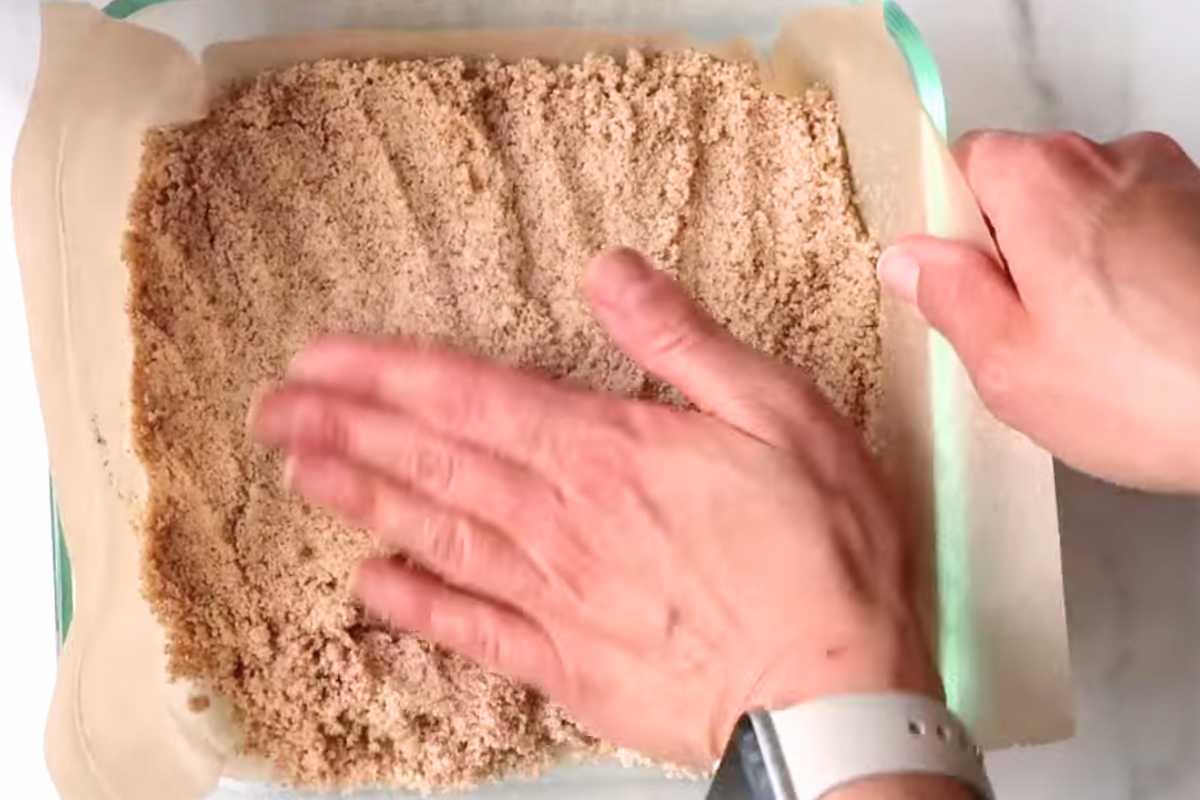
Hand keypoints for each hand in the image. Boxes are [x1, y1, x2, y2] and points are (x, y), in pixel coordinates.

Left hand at [248, 248, 940, 767]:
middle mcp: (561, 521)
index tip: (320, 356)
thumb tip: (610, 271)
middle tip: (271, 406)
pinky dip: (415, 606)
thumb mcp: (781, 413)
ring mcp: (555, 598)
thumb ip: (683, 343)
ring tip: (294, 468)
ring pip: (436, 535)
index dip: (387, 373)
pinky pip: (472, 630)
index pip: (471, 398)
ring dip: (359, 498)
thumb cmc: (821, 552)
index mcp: (608, 453)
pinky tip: (367, 585)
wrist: (831, 700)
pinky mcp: (566, 666)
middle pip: (432, 463)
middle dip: (344, 427)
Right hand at [878, 130, 1199, 491]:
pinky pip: (1142, 232)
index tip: (956, 289)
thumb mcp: (1009, 361)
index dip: (949, 230)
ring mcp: (1177, 182)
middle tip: (1019, 337)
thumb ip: (948, 296)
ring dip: (1073, 267)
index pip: (962, 165)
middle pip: (1026, 188)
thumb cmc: (1148, 388)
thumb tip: (909, 258)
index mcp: (1042, 178)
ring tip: (1090, 349)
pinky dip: (1129, 273)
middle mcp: (1112, 157)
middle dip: (1011, 254)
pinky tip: (1141, 341)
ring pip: (1087, 213)